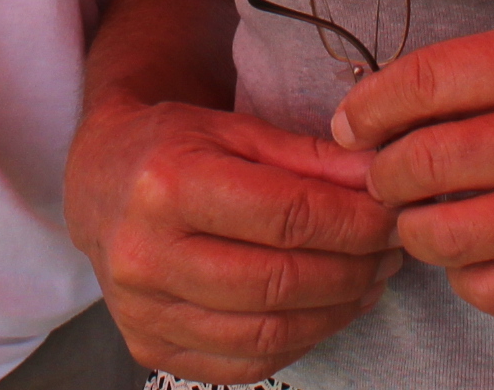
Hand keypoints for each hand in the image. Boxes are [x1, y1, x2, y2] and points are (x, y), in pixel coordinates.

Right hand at [68, 98, 402, 383]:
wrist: (98, 184)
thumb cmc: (172, 147)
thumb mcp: (235, 130)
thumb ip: (308, 158)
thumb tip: (379, 180)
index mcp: (166, 185)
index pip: (286, 216)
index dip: (355, 222)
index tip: (394, 215)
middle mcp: (145, 255)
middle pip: (280, 281)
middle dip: (354, 269)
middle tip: (392, 250)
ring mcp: (143, 312)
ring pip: (268, 331)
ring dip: (336, 310)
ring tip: (369, 280)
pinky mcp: (149, 348)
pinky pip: (244, 362)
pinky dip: (299, 340)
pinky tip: (325, 310)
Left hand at [332, 27, 493, 317]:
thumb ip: (479, 75)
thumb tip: (378, 110)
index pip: (428, 80)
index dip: (370, 107)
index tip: (352, 125)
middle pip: (425, 160)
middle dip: (384, 174)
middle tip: (385, 178)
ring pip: (444, 233)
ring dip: (414, 230)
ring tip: (422, 219)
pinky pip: (486, 288)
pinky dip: (462, 277)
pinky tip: (473, 256)